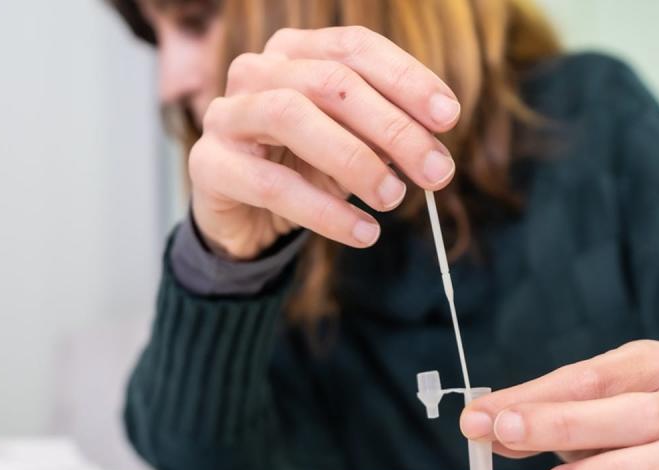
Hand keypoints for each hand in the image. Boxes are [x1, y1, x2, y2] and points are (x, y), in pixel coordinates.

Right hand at [189, 26, 459, 259]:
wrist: (243, 215)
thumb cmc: (301, 167)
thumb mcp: (351, 145)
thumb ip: (384, 137)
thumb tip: (434, 151)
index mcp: (295, 52)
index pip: (354, 48)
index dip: (405, 78)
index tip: (448, 117)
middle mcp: (256, 71)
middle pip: (330, 82)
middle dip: (391, 127)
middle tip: (435, 171)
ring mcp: (226, 114)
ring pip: (291, 118)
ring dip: (354, 160)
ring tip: (394, 198)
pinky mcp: (209, 164)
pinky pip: (271, 185)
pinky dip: (324, 212)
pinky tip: (364, 232)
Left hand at [460, 340, 658, 469]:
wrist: (652, 465)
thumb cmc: (605, 430)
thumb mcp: (565, 410)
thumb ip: (525, 414)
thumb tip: (478, 423)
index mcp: (655, 366)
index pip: (601, 375)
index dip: (543, 397)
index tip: (493, 418)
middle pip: (644, 412)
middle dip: (571, 425)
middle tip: (512, 438)